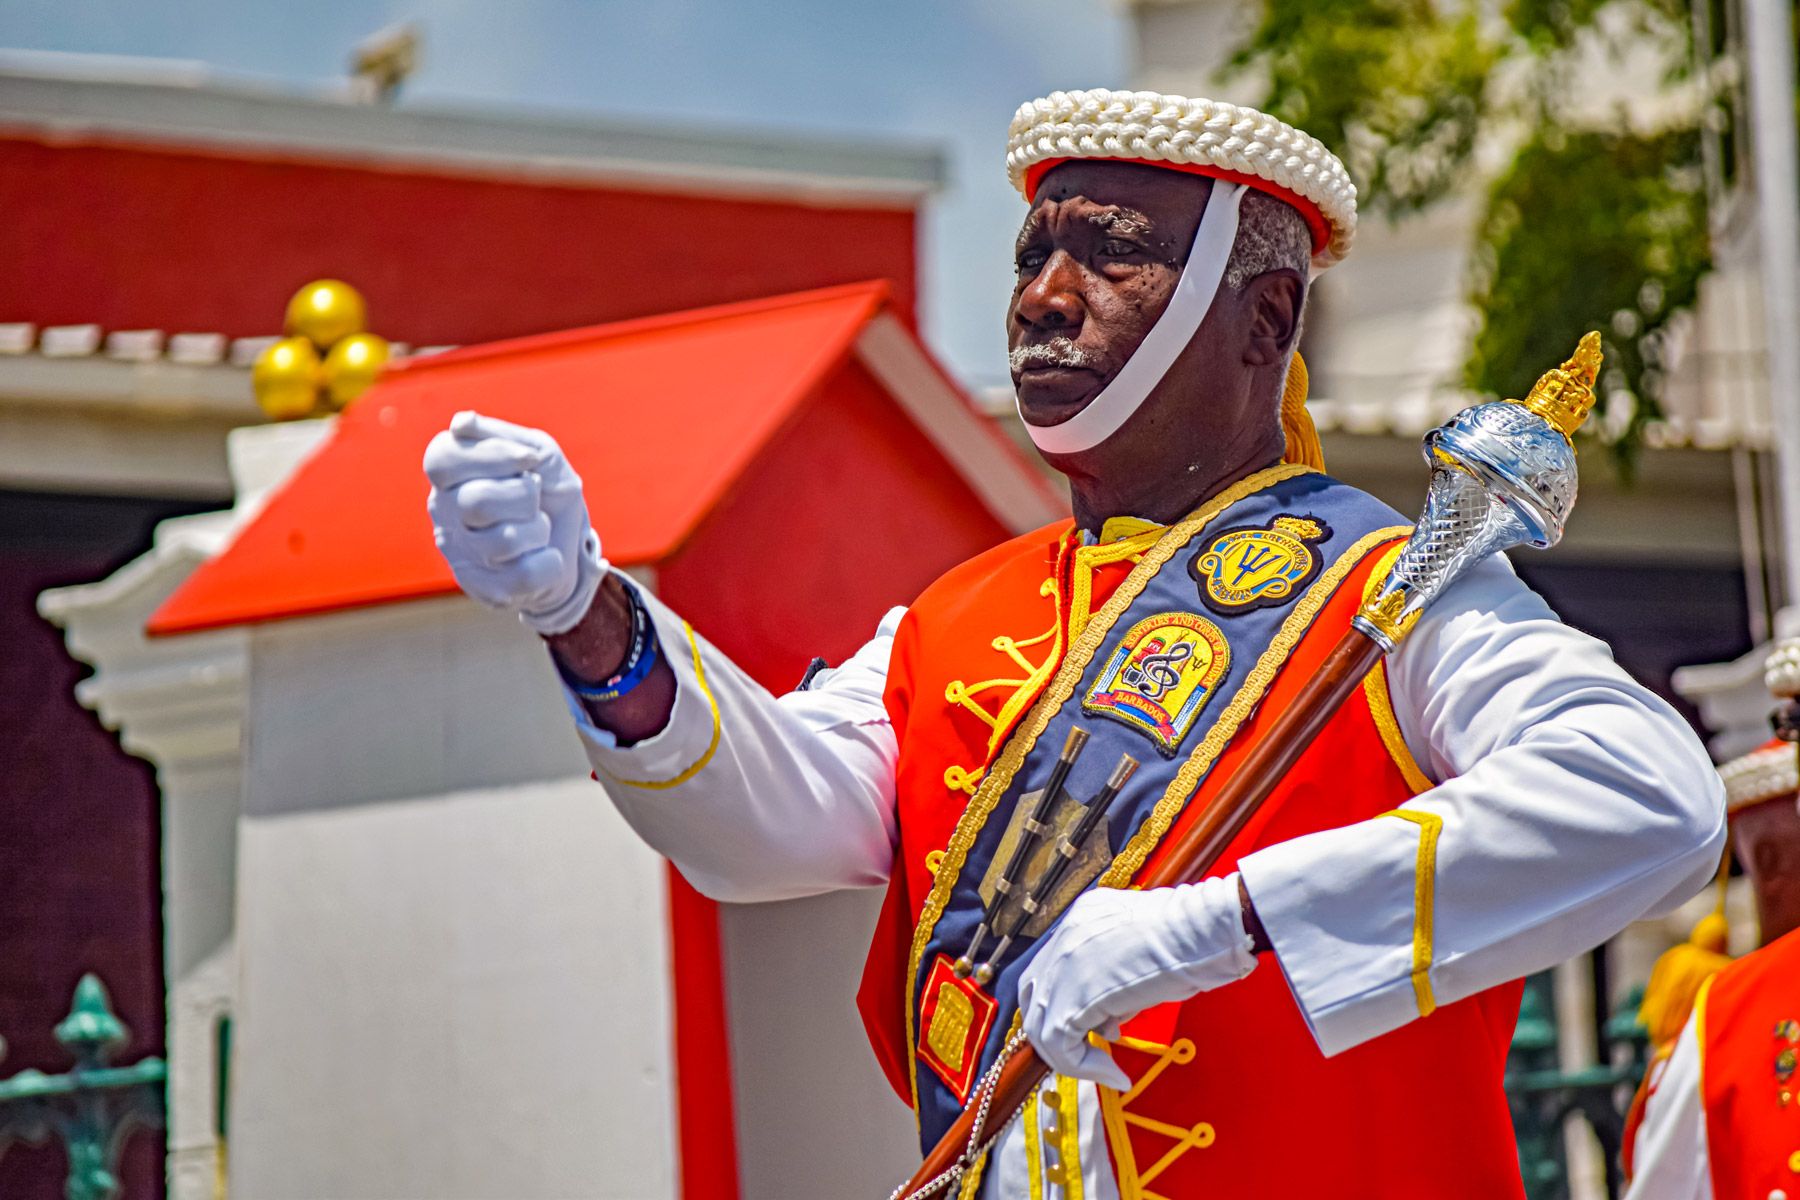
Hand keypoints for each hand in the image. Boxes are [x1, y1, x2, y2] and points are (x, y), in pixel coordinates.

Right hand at [424, 411, 605, 635]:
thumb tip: (461, 424)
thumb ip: (502, 437)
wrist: (573, 544)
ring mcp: (461, 554)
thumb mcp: (539, 453)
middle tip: (535, 496)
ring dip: (539, 530)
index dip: (493, 456)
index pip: (442, 458)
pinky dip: (550, 562)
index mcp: (449, 474)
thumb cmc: (549, 492)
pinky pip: (523, 577)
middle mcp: (444, 513)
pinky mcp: (485, 589)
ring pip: (503, 541)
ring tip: (540, 528)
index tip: (530, 461)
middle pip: (476, 502)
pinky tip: (545, 556)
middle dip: (524, 496)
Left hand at [1017, 873, 1256, 1088]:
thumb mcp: (1145, 952)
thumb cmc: (1195, 938)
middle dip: (1057, 1030)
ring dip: (1072, 1055)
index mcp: (1082, 919)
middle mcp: (1064, 937)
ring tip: (1106, 1069)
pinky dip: (1085, 1069)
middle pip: (1035, 995)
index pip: (1052, 969)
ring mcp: (1063, 967)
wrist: (1205, 930)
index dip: (1066, 1003)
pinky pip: (1060, 1046)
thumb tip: (1108, 1021)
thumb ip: (1117, 978)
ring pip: (1041, 1026)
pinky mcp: (1072, 998)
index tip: (1099, 1029)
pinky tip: (1115, 1074)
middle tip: (1089, 1052)